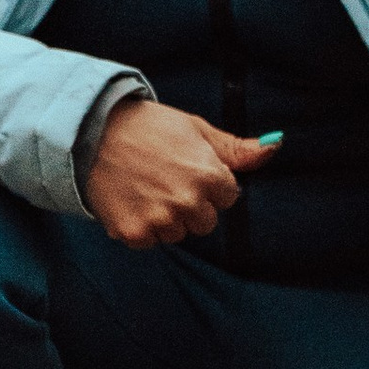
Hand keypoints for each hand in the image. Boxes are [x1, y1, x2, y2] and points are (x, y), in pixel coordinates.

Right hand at [84, 97, 280, 246]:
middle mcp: (188, 201)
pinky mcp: (133, 232)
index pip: (228, 198)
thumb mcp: (197, 129)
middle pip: (205, 223)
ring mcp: (160, 219)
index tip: (188, 169)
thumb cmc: (149, 127)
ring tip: (145, 188)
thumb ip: (237, 149)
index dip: (210, 184)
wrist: (92, 131)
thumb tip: (276, 146)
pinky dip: (141, 226)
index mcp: (209, 175)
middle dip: (191, 205)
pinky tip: (130, 200)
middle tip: (165, 179)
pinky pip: (149, 242)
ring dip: (166, 218)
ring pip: (177, 234)